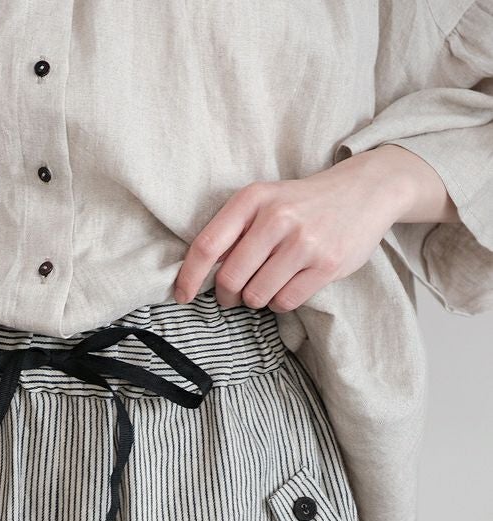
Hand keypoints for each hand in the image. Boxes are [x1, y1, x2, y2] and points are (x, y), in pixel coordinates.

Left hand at [174, 143, 456, 312]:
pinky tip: (288, 286)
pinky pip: (285, 302)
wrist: (365, 191)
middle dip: (227, 296)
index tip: (182, 296)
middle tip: (234, 295)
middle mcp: (277, 218)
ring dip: (256, 300)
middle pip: (231, 279)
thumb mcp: (265, 201)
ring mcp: (304, 242)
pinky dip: (280, 303)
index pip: (208, 246)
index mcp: (253, 198)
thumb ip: (235, 231)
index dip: (189, 277)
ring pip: (257, 296)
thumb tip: (202, 274)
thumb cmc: (303, 203)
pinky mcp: (326, 265)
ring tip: (266, 285)